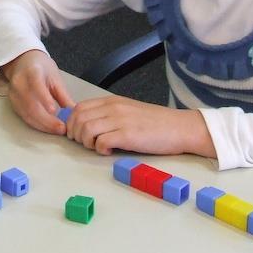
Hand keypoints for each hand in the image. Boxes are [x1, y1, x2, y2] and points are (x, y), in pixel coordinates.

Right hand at [0, 50, 74, 134]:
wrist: (23, 63)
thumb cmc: (41, 68)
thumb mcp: (55, 77)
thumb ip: (63, 95)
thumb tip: (74, 113)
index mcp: (31, 71)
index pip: (36, 84)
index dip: (44, 98)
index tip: (54, 110)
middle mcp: (19, 83)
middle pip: (31, 105)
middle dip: (47, 120)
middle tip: (61, 128)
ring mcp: (14, 95)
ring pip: (27, 114)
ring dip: (43, 125)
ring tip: (57, 129)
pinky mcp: (13, 104)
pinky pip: (25, 117)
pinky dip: (37, 125)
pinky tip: (47, 128)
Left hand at [67, 95, 215, 156]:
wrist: (181, 128)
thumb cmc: (157, 123)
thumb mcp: (129, 111)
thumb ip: (109, 114)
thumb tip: (88, 125)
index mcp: (112, 101)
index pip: (79, 108)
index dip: (72, 123)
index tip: (78, 134)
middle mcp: (113, 108)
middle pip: (78, 119)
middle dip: (76, 134)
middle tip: (87, 144)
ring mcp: (120, 121)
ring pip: (86, 129)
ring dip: (86, 142)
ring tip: (98, 147)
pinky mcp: (128, 135)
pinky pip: (101, 142)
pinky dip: (100, 150)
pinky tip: (110, 151)